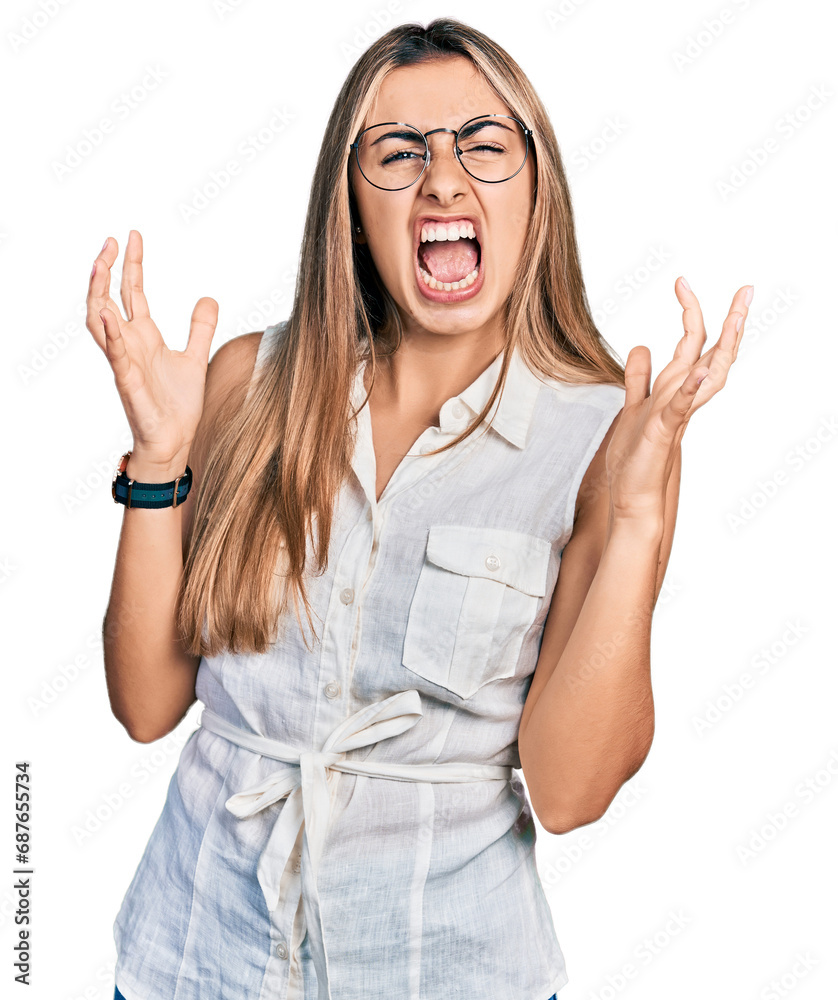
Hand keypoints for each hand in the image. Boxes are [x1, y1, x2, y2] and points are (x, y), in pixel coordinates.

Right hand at [86, 229, 218, 463]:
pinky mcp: (129, 383)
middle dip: (106, 270)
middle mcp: (130, 344)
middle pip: (108, 298)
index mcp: (144, 336)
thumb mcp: (196, 357)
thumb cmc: (178, 404)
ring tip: (100, 267)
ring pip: (99, 322)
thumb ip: (200, 328)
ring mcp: (126, 362)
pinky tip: (109, 315)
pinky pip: (116, 356)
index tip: (132, 236)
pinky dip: (111, 335)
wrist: (175, 440)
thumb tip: (208, 297)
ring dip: (98, 294)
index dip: (132, 264)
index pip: (132, 291)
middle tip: (110, 241)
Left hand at [605, 278, 752, 519]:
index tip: (681, 281)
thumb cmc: (636, 455)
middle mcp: (683, 397)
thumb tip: (641, 346)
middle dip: (730, 322)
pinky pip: (682, 406)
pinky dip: (691, 388)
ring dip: (722, 347)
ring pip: (709, 376)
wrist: (633, 494)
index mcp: (675, 387)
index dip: (689, 311)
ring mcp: (677, 413)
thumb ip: (639, 377)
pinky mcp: (664, 431)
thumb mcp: (633, 405)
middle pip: (714, 353)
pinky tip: (698, 370)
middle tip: (747, 289)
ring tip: (736, 318)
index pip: (692, 343)